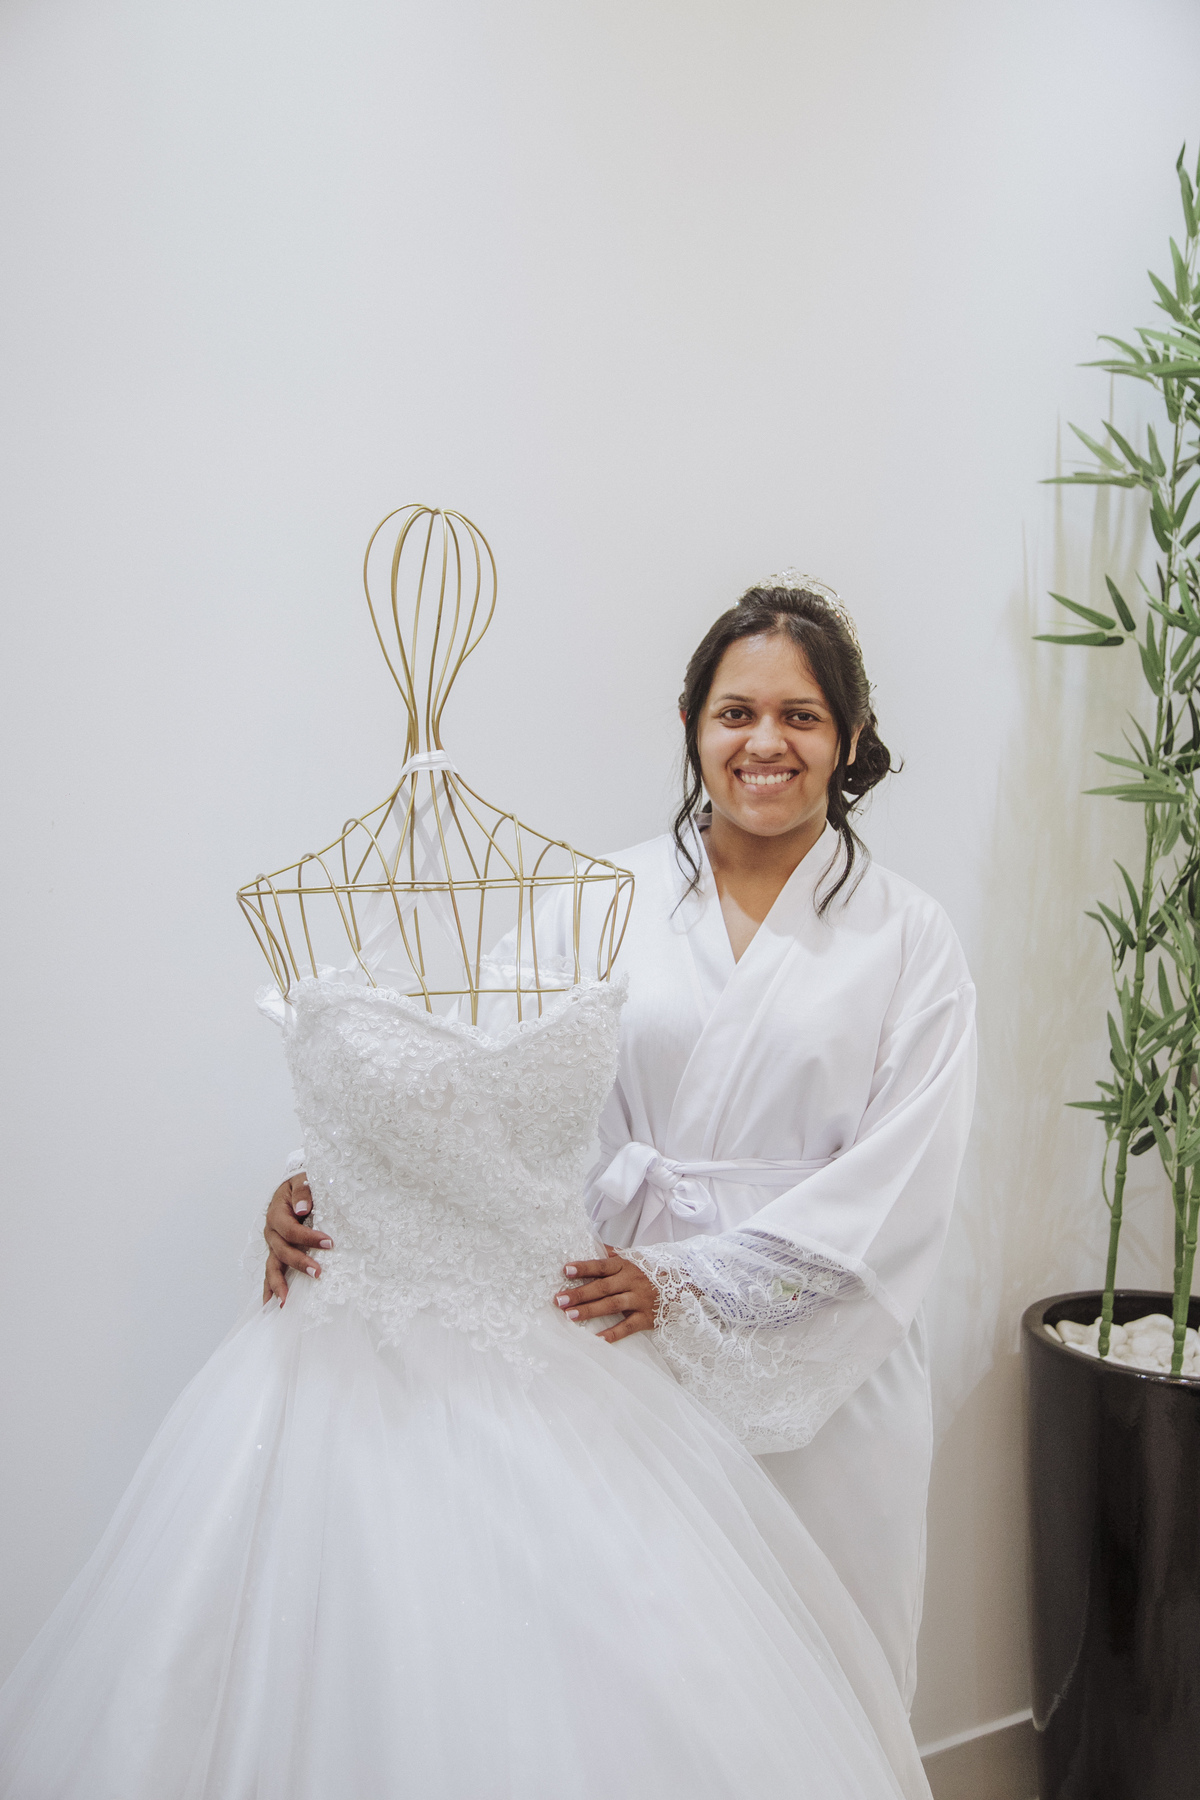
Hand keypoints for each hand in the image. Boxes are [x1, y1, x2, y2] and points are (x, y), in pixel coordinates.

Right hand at [262, 1173, 333, 1306]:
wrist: (293, 1187)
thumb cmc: (301, 1185)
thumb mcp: (302, 1180)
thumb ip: (302, 1191)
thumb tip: (303, 1208)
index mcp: (277, 1214)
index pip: (291, 1229)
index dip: (308, 1237)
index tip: (329, 1243)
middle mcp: (272, 1232)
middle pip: (282, 1251)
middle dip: (299, 1263)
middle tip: (317, 1273)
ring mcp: (273, 1244)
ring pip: (272, 1266)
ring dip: (279, 1284)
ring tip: (285, 1301)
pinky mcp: (277, 1252)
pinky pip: (271, 1271)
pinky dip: (270, 1288)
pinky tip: (271, 1304)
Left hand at [554, 1246, 659, 1343]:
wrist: (684, 1285)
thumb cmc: (652, 1271)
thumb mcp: (634, 1257)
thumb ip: (613, 1253)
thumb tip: (592, 1243)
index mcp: (626, 1266)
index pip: (601, 1265)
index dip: (584, 1268)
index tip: (566, 1270)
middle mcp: (631, 1282)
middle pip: (602, 1287)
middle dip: (579, 1293)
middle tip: (559, 1300)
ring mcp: (639, 1300)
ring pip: (611, 1306)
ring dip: (590, 1311)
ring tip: (570, 1316)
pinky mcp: (646, 1318)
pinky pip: (627, 1327)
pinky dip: (612, 1334)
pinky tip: (597, 1339)